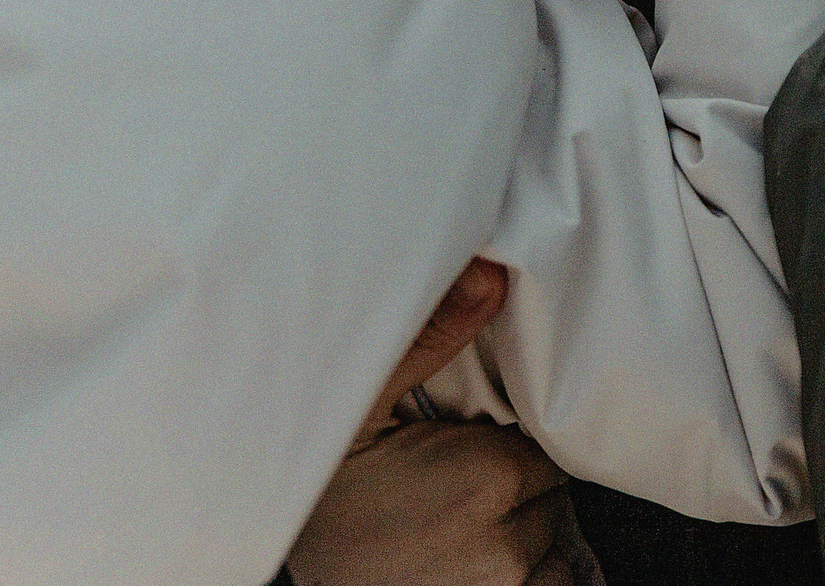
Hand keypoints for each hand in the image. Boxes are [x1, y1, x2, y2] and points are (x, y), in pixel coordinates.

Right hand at [288, 258, 593, 585]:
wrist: (275, 526)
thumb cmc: (322, 474)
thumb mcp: (367, 391)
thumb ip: (436, 333)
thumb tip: (493, 270)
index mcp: (491, 476)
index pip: (546, 455)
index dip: (511, 448)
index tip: (470, 446)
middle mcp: (504, 542)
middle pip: (547, 501)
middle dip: (512, 489)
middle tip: (452, 484)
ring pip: (548, 547)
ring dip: (518, 535)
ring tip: (453, 523)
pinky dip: (527, 576)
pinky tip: (472, 559)